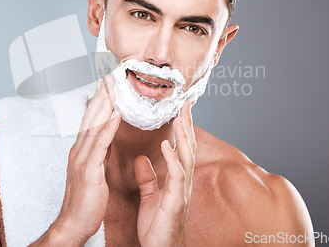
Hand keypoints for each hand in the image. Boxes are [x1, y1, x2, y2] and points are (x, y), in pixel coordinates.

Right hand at [52, 76, 120, 244]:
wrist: (73, 224)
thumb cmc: (85, 199)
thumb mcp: (94, 169)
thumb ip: (100, 150)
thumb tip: (108, 133)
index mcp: (82, 149)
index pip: (91, 118)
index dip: (99, 99)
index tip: (106, 81)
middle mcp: (79, 149)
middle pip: (91, 115)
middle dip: (100, 94)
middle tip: (109, 73)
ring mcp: (82, 158)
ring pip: (94, 124)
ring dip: (104, 103)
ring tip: (113, 85)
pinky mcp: (88, 170)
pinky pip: (100, 144)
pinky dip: (107, 127)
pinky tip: (116, 114)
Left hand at [134, 101, 195, 246]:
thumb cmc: (157, 225)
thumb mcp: (150, 195)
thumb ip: (148, 177)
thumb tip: (141, 159)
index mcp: (175, 178)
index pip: (179, 147)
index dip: (180, 128)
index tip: (178, 109)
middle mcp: (182, 180)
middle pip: (187, 146)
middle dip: (187, 124)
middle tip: (185, 103)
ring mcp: (181, 190)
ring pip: (186, 156)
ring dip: (183, 136)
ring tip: (180, 117)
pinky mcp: (176, 201)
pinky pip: (177, 176)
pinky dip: (173, 159)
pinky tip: (166, 145)